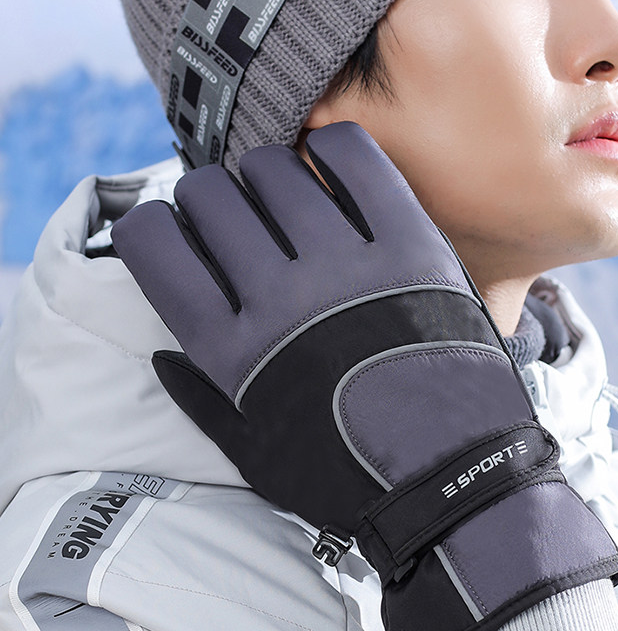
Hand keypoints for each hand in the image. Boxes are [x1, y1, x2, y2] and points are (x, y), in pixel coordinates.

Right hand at [112, 122, 617, 630]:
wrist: (455, 481)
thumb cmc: (353, 478)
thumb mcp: (258, 457)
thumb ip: (202, 401)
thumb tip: (163, 356)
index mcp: (235, 351)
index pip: (158, 251)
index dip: (149, 227)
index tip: (166, 229)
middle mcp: (282, 299)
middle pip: (211, 199)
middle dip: (206, 195)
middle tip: (229, 210)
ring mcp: (348, 269)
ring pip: (276, 171)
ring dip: (265, 172)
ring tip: (280, 192)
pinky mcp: (412, 248)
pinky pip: (358, 164)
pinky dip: (334, 149)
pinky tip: (328, 160)